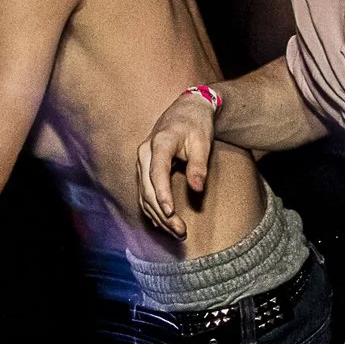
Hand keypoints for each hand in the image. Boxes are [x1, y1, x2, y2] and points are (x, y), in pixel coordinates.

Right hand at [136, 91, 215, 239]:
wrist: (186, 110)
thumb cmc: (196, 125)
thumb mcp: (203, 142)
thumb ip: (199, 165)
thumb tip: (197, 189)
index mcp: (159, 143)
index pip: (157, 173)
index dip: (162, 195)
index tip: (171, 213)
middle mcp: (144, 154)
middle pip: (148, 189)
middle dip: (163, 213)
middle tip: (180, 232)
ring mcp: (141, 162)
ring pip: (144, 195)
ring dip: (158, 216)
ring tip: (177, 232)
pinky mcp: (143, 170)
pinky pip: (144, 194)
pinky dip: (153, 210)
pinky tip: (163, 224)